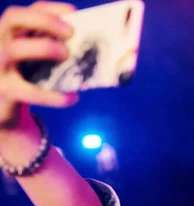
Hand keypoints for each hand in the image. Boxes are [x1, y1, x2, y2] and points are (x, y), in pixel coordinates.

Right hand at [0, 1, 77, 128]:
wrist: (3, 110)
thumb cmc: (24, 79)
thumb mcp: (33, 61)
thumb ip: (50, 49)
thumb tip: (87, 46)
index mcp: (7, 35)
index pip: (23, 11)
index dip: (47, 9)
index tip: (72, 12)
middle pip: (13, 18)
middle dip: (44, 21)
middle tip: (70, 33)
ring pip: (14, 49)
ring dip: (44, 48)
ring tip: (67, 56)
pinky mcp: (5, 91)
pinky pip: (30, 91)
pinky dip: (54, 95)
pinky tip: (72, 97)